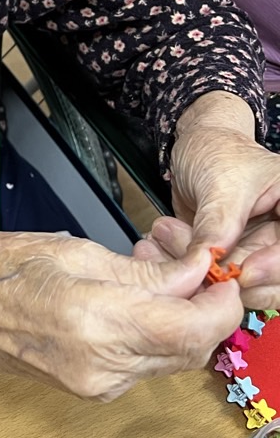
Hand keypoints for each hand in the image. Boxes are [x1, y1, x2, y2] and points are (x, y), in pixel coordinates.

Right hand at [0, 231, 240, 400]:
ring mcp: (96, 385)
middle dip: (204, 306)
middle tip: (188, 260)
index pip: (192, 328)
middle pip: (190, 348)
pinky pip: (144, 363)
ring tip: (155, 268)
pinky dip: (155, 331)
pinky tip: (134, 296)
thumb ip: (141, 271)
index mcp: (94, 323)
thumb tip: (193, 274)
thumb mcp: (72, 250)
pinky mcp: (91, 388)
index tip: (218, 270)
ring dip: (181, 317)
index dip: (220, 301)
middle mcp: (101, 367)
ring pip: (171, 357)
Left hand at [135, 110, 279, 310]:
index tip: (244, 271)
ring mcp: (261, 251)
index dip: (275, 266)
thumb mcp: (221, 184)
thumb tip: (211, 258)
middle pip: (276, 279)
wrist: (194, 151)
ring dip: (205, 275)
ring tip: (172, 242)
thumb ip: (218, 222)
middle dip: (235, 277)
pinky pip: (219, 281)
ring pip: (246, 287)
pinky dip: (192, 272)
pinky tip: (167, 248)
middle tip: (203, 267)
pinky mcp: (235, 260)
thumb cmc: (217, 152)